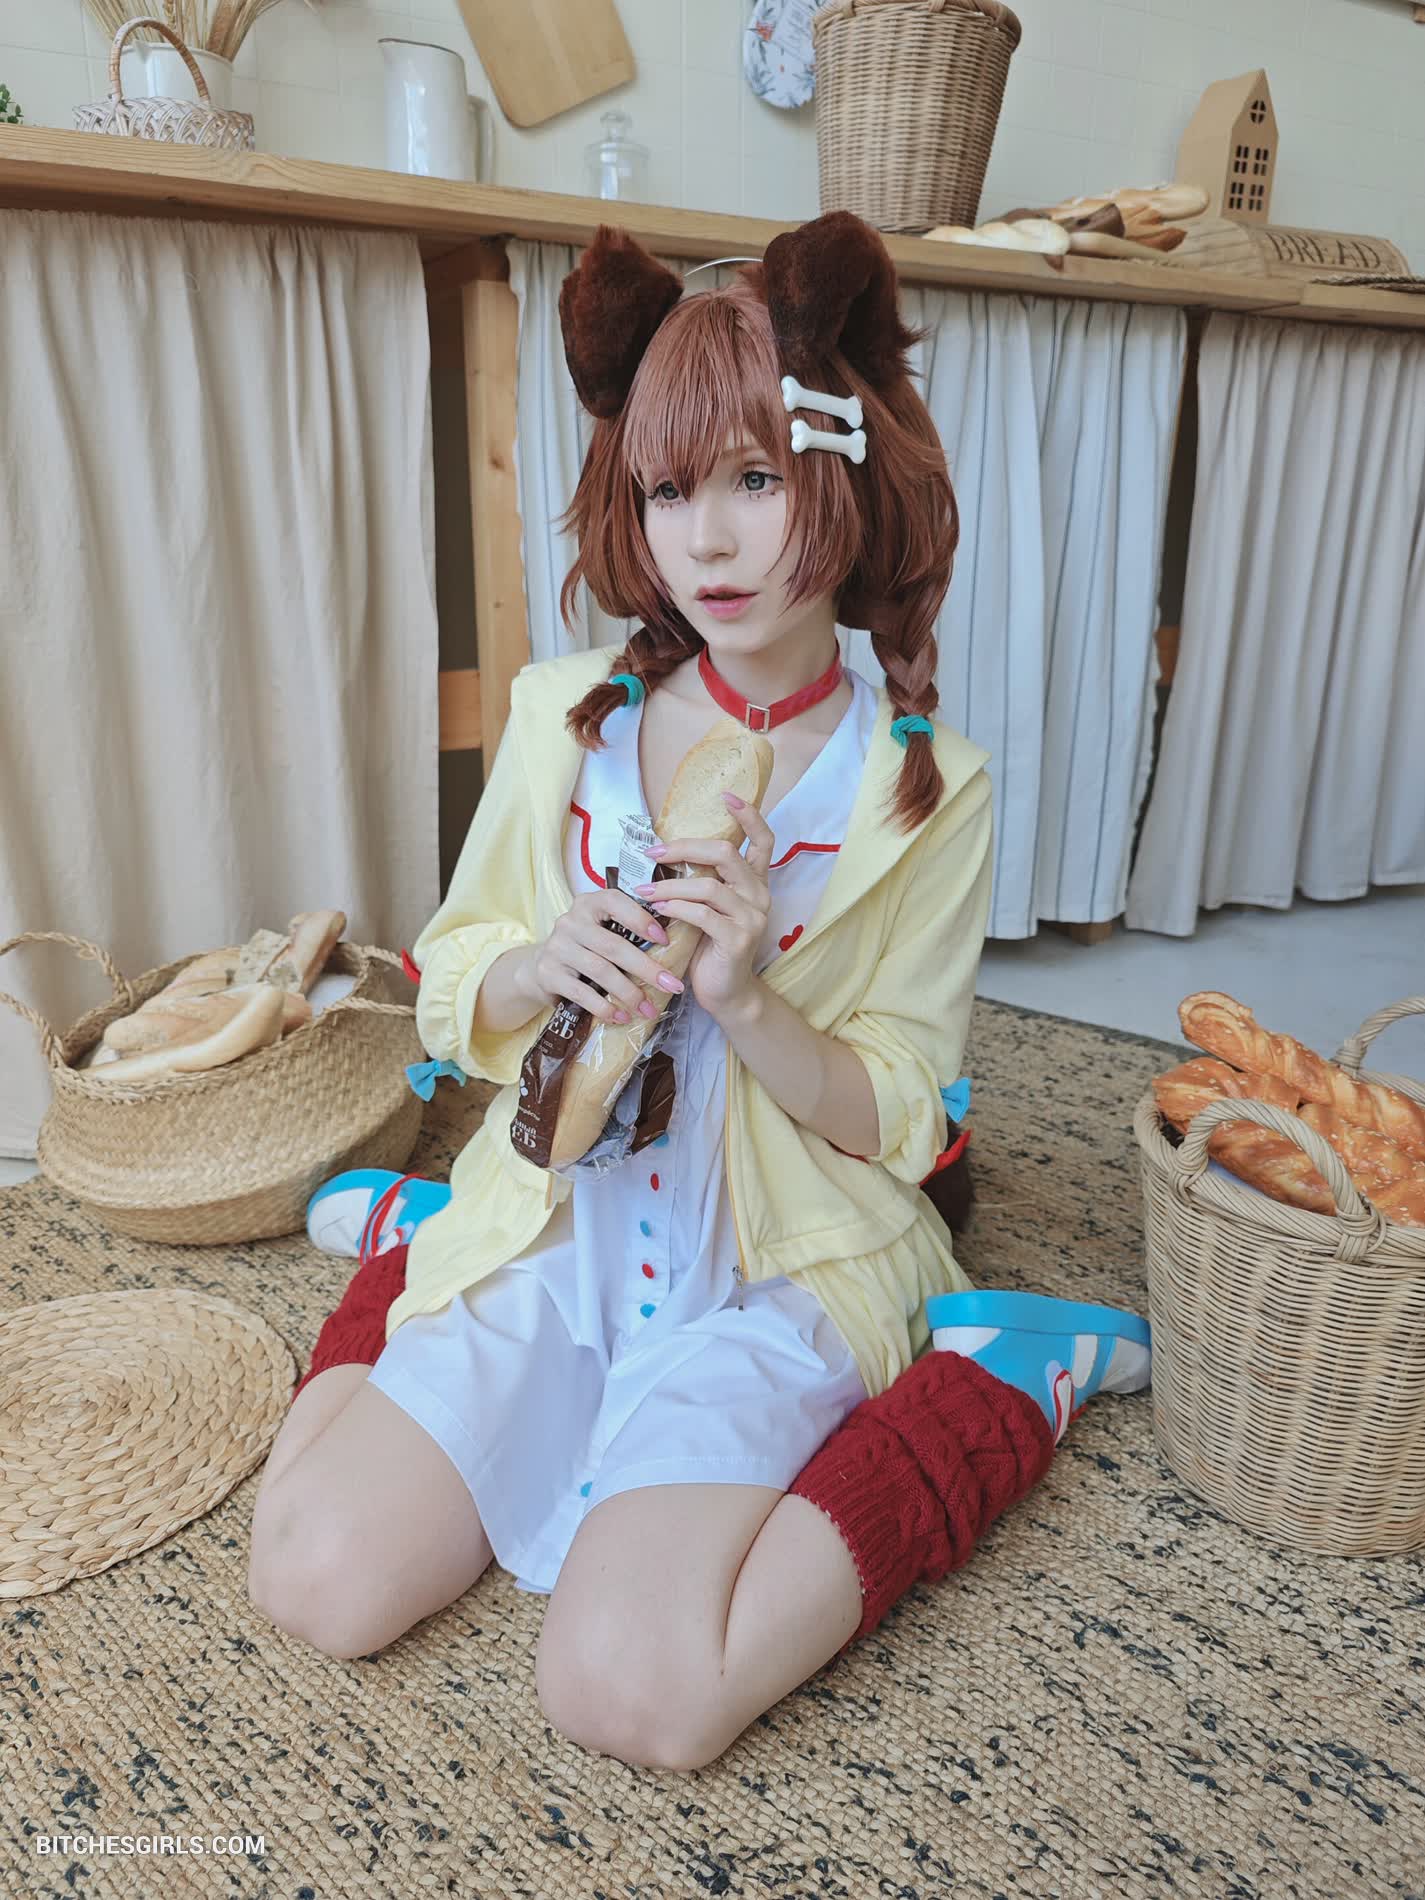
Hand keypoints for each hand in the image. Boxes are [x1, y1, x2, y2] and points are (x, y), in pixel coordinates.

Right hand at [528, 887, 685, 1027]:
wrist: (541, 969)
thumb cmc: (585, 948)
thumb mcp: (602, 931)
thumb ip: (627, 930)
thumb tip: (676, 945)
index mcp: (589, 903)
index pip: (616, 902)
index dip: (642, 919)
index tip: (665, 940)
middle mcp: (570, 921)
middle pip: (614, 945)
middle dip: (646, 968)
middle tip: (672, 986)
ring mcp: (557, 947)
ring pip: (601, 971)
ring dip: (629, 993)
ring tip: (648, 1009)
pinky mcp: (548, 973)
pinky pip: (582, 993)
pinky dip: (605, 1008)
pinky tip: (621, 1017)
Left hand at [634, 793, 773, 1020]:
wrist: (725, 993)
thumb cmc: (709, 947)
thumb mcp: (706, 908)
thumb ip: (700, 881)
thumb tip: (662, 852)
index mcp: (755, 883)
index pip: (764, 840)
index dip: (749, 815)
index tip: (727, 796)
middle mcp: (760, 895)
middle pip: (727, 854)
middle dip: (686, 847)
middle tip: (654, 851)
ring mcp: (753, 918)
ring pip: (709, 886)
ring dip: (671, 884)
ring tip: (645, 889)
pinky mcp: (739, 940)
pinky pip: (703, 915)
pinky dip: (676, 908)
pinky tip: (658, 909)